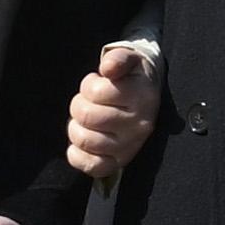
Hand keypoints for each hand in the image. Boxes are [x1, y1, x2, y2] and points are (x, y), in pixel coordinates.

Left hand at [63, 41, 161, 180]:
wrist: (147, 99)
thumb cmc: (131, 79)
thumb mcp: (129, 61)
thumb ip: (118, 58)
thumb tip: (108, 68)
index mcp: (142, 97)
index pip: (94, 91)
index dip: (88, 85)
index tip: (98, 84)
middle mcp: (139, 125)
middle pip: (85, 116)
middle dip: (79, 105)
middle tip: (89, 102)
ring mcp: (130, 146)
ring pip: (84, 140)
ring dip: (76, 128)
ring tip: (87, 121)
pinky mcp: (119, 162)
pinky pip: (90, 166)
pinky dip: (77, 155)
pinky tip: (81, 143)